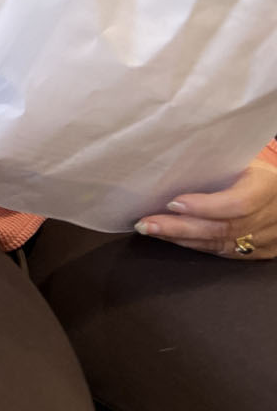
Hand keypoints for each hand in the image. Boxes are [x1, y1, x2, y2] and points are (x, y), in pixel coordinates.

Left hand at [134, 156, 276, 259]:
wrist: (276, 189)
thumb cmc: (248, 168)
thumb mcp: (239, 159)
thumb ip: (213, 163)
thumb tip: (168, 158)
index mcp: (268, 186)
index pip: (239, 203)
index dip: (205, 207)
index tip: (172, 203)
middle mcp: (271, 216)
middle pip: (224, 228)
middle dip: (180, 227)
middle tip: (147, 223)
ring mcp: (268, 238)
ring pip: (220, 243)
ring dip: (180, 238)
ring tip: (151, 229)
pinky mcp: (260, 252)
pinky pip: (222, 252)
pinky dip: (193, 245)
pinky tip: (171, 238)